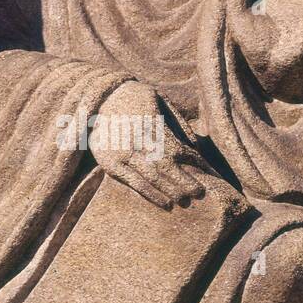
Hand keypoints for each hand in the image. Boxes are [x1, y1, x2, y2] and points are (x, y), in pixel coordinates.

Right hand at [89, 80, 205, 209]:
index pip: (176, 147)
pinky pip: (135, 183)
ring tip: (186, 201)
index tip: (207, 170)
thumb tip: (195, 144)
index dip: (193, 161)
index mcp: (149, 121)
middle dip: (185, 180)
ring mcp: (121, 153)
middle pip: (166, 165)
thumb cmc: (133, 99)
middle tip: (201, 193)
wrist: (95, 101)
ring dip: (171, 191)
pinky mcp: (110, 164)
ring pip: (152, 177)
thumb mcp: (157, 98)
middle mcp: (135, 139)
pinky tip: (166, 204)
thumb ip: (176, 119)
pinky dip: (152, 195)